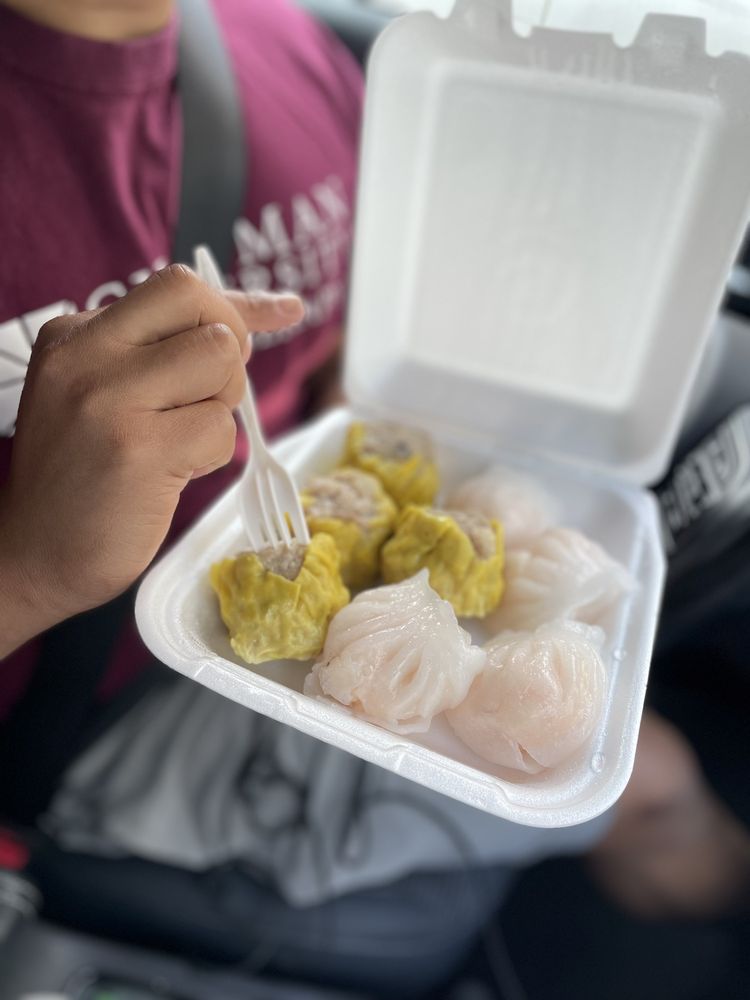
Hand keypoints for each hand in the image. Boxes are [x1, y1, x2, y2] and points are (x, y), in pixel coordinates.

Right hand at [0, 264, 303, 655]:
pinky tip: (170, 472)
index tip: (284, 311)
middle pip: (206, 312)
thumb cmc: (87, 473)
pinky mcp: (139, 450)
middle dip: (229, 356)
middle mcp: (87, 354)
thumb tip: (276, 311)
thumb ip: (176, 347)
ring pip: (221, 365)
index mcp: (77, 334)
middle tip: (206, 400)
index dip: (239, 305)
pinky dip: (211, 454)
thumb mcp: (110, 390)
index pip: (178, 288)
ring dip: (219, 409)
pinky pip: (220, 428)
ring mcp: (110, 399)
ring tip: (176, 441)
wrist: (35, 552)